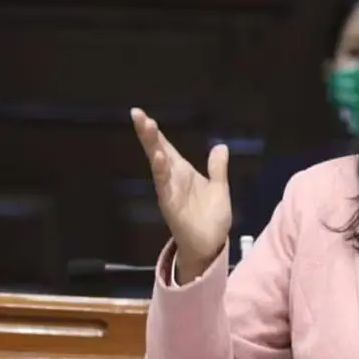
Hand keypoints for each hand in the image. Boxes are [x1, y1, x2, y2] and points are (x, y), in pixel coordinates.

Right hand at [131, 108, 231, 270]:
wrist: (211, 245)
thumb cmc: (211, 217)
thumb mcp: (219, 188)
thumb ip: (217, 168)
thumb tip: (220, 146)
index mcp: (182, 172)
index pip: (166, 147)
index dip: (155, 132)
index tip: (142, 114)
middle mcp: (172, 179)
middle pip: (157, 151)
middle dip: (147, 133)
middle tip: (137, 114)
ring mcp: (169, 191)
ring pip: (157, 165)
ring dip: (152, 146)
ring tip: (147, 126)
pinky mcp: (170, 205)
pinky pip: (164, 186)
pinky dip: (161, 172)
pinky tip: (159, 158)